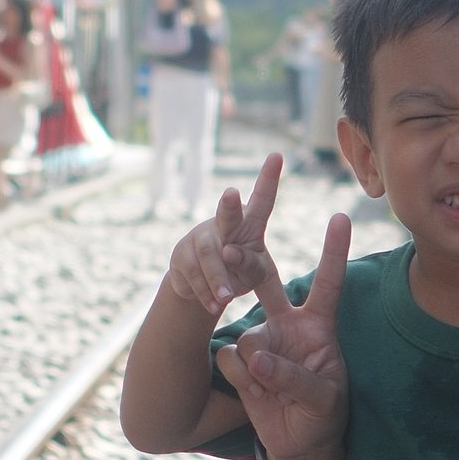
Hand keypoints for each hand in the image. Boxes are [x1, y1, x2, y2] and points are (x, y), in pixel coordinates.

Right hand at [162, 153, 293, 325]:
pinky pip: (193, 274)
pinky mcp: (181, 254)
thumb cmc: (240, 272)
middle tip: (232, 193)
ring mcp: (200, 237)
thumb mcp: (256, 274)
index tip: (277, 155)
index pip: (263, 200)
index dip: (268, 178)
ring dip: (217, 278)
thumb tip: (229, 252)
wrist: (206, 288)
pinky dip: (205, 292)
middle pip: (228, 215)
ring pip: (209, 255)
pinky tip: (214, 304)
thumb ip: (251, 265)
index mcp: (250, 225)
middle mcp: (224, 225)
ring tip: (226, 298)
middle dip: (230, 205)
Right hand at [217, 204, 352, 459]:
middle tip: (236, 247)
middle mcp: (287, 325)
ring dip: (255, 366)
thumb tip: (255, 358)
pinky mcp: (240, 360)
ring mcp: (262, 340)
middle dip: (250, 262)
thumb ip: (294, 376)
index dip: (334, 251)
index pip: (328, 283)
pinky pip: (229, 358)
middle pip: (267, 284)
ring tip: (269, 389)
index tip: (340, 217)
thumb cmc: (323, 414)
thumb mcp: (323, 398)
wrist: (298, 442)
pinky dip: (240, 378)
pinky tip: (254, 392)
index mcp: (318, 325)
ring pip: (246, 337)